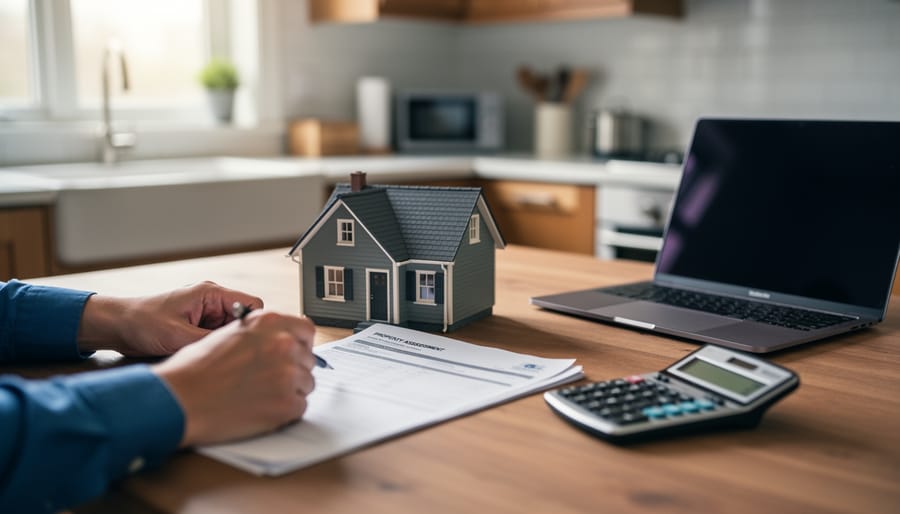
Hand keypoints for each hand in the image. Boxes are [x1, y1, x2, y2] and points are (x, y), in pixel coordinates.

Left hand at [78, 281, 262, 356]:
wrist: (117, 326)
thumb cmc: (143, 323)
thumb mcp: (179, 336)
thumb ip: (211, 340)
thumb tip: (238, 349)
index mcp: (211, 293)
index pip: (252, 304)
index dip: (255, 324)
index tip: (249, 344)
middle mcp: (212, 301)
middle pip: (244, 320)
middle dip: (238, 338)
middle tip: (226, 356)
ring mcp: (206, 313)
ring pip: (232, 331)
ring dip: (223, 344)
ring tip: (208, 356)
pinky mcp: (199, 326)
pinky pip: (217, 337)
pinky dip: (213, 348)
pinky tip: (202, 357)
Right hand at [152, 310, 316, 446]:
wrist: (179, 400)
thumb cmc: (194, 370)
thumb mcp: (228, 334)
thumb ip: (259, 333)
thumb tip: (280, 339)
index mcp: (269, 322)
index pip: (306, 329)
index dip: (299, 343)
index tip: (292, 353)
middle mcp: (283, 344)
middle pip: (307, 359)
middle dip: (292, 370)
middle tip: (267, 380)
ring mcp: (288, 375)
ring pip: (305, 384)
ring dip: (288, 391)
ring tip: (258, 396)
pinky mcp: (287, 404)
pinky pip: (300, 407)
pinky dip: (284, 412)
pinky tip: (260, 410)